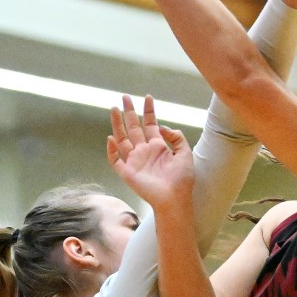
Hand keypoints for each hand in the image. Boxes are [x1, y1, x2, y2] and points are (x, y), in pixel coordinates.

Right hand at [105, 95, 192, 211]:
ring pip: (122, 139)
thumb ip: (177, 137)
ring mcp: (134, 161)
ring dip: (117, 125)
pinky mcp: (127, 172)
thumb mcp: (185, 153)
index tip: (147, 97)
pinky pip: (116, 160)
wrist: (175, 198)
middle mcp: (144, 151)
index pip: (151, 124)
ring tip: (114, 109)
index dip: (149, 111)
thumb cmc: (182, 179)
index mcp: (158, 146)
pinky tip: (111, 138)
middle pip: (134, 127)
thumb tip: (162, 126)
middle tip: (125, 97)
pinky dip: (112, 150)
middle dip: (129, 112)